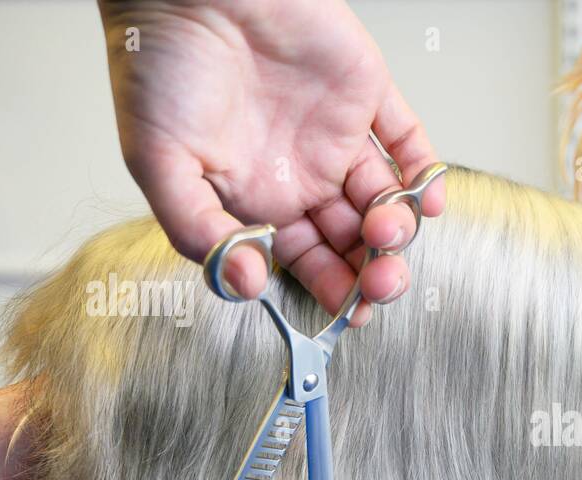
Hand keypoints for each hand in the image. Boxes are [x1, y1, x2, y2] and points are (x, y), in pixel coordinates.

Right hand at [97, 0, 444, 322]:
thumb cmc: (158, 62)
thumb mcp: (157, 162)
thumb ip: (198, 231)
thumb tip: (244, 286)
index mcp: (255, 197)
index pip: (307, 262)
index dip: (331, 291)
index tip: (350, 315)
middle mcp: (300, 174)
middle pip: (352, 241)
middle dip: (372, 271)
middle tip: (381, 285)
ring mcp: (336, 136)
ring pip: (384, 200)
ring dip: (396, 228)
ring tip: (385, 232)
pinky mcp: (365, 94)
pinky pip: (407, 142)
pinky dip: (423, 173)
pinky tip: (424, 198)